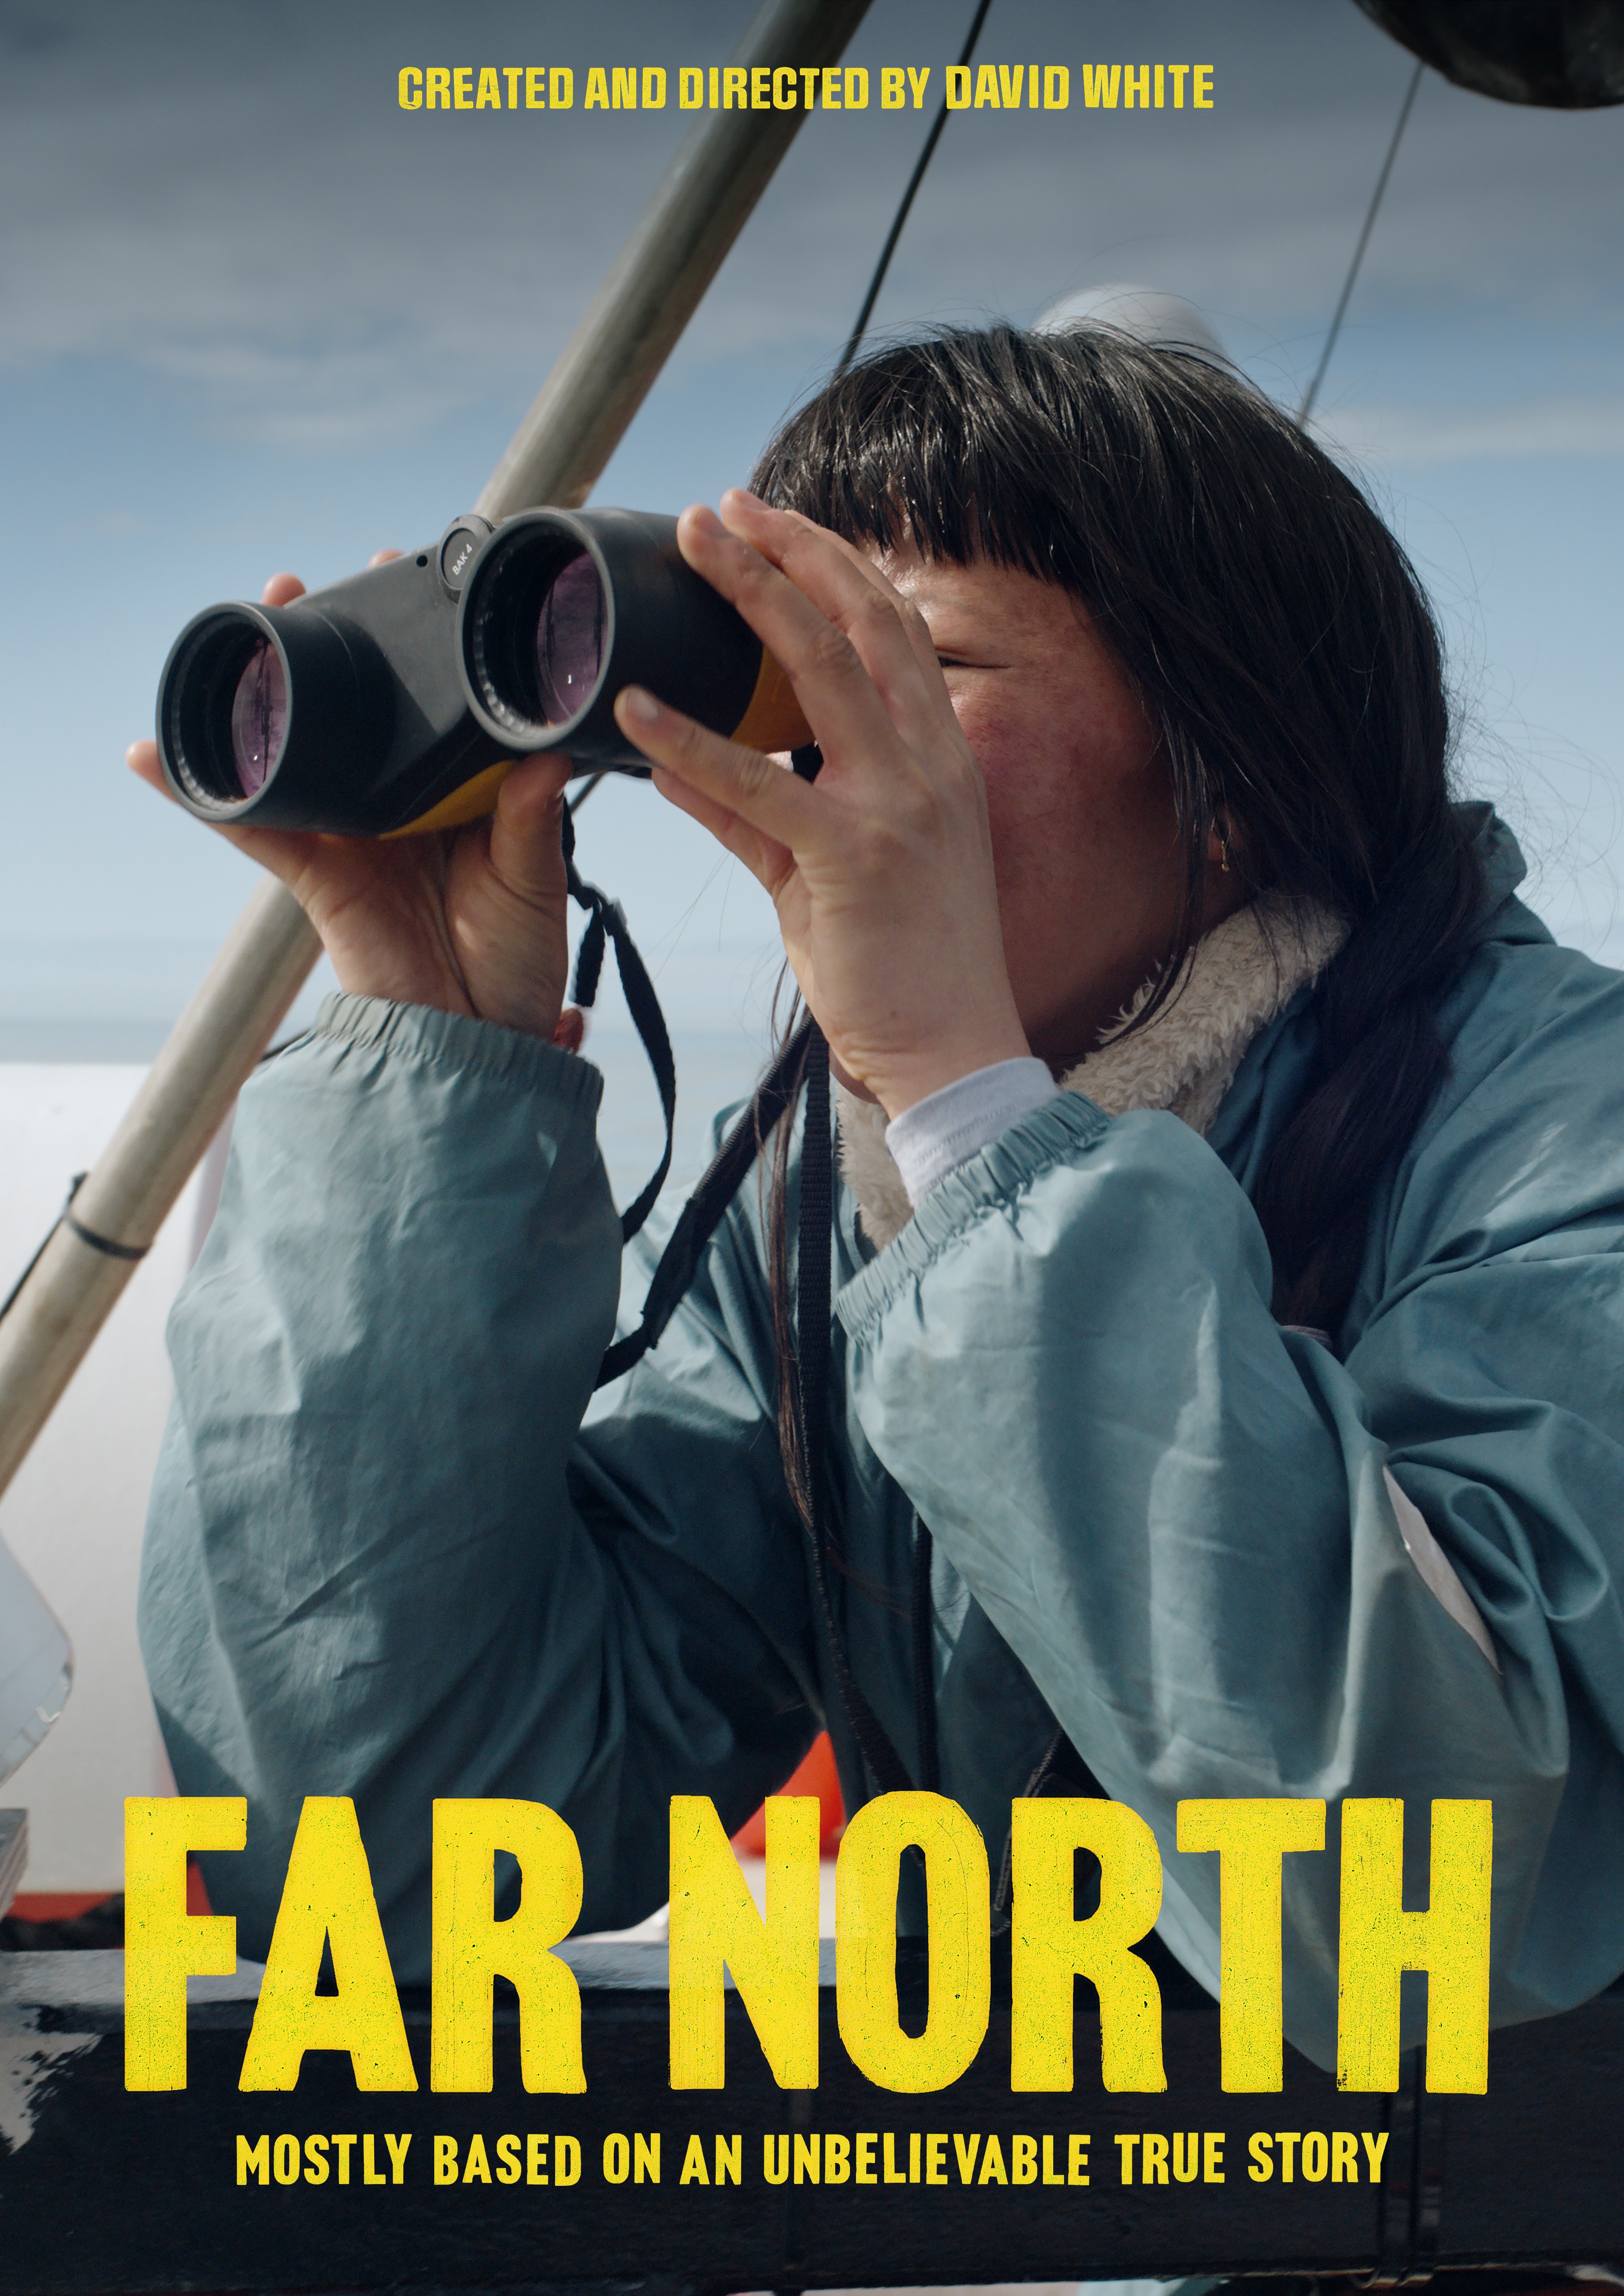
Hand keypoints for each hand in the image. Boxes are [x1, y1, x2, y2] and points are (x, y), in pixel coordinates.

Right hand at [128, 556, 581, 1041]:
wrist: (479, 1042)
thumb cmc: (514, 964)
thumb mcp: (535, 880)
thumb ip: (530, 817)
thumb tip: (543, 756)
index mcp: (457, 796)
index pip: (430, 710)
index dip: (415, 651)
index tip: (405, 585)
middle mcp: (397, 806)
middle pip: (356, 714)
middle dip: (333, 647)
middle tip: (314, 584)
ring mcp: (349, 836)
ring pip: (298, 749)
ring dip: (269, 690)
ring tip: (254, 623)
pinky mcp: (311, 875)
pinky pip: (248, 824)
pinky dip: (199, 792)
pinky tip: (156, 752)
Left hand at [614, 493, 1030, 1117]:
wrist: (952, 1053)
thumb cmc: (902, 968)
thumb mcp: (828, 876)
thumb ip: (758, 818)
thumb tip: (677, 773)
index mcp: (941, 759)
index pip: (892, 632)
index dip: (834, 565)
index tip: (772, 524)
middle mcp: (931, 764)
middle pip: (862, 620)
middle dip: (790, 551)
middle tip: (719, 507)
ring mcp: (898, 806)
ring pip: (820, 669)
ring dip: (751, 594)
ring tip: (691, 547)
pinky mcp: (852, 857)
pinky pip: (758, 784)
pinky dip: (691, 740)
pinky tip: (635, 710)